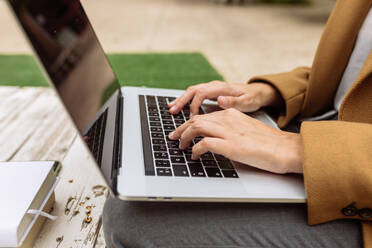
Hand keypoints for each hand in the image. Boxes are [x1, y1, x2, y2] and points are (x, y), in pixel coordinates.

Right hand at [168, 80, 281, 116]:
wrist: (257, 92)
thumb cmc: (252, 98)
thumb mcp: (246, 102)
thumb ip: (233, 101)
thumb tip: (219, 100)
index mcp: (221, 88)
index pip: (202, 94)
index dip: (195, 105)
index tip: (192, 118)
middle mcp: (214, 86)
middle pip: (193, 90)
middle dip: (182, 100)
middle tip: (172, 111)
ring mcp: (211, 88)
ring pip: (192, 91)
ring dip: (181, 100)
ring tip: (171, 109)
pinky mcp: (211, 92)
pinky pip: (195, 94)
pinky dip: (186, 100)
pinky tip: (179, 106)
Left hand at [169, 108, 301, 173]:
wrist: (287, 149)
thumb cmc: (270, 144)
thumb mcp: (246, 130)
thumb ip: (230, 130)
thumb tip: (215, 140)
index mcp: (232, 114)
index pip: (203, 115)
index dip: (189, 123)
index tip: (182, 130)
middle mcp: (229, 119)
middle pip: (196, 119)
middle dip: (181, 129)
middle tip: (174, 138)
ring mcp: (229, 132)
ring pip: (197, 127)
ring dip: (184, 137)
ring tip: (181, 146)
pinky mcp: (232, 146)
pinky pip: (204, 144)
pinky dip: (195, 149)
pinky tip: (194, 155)